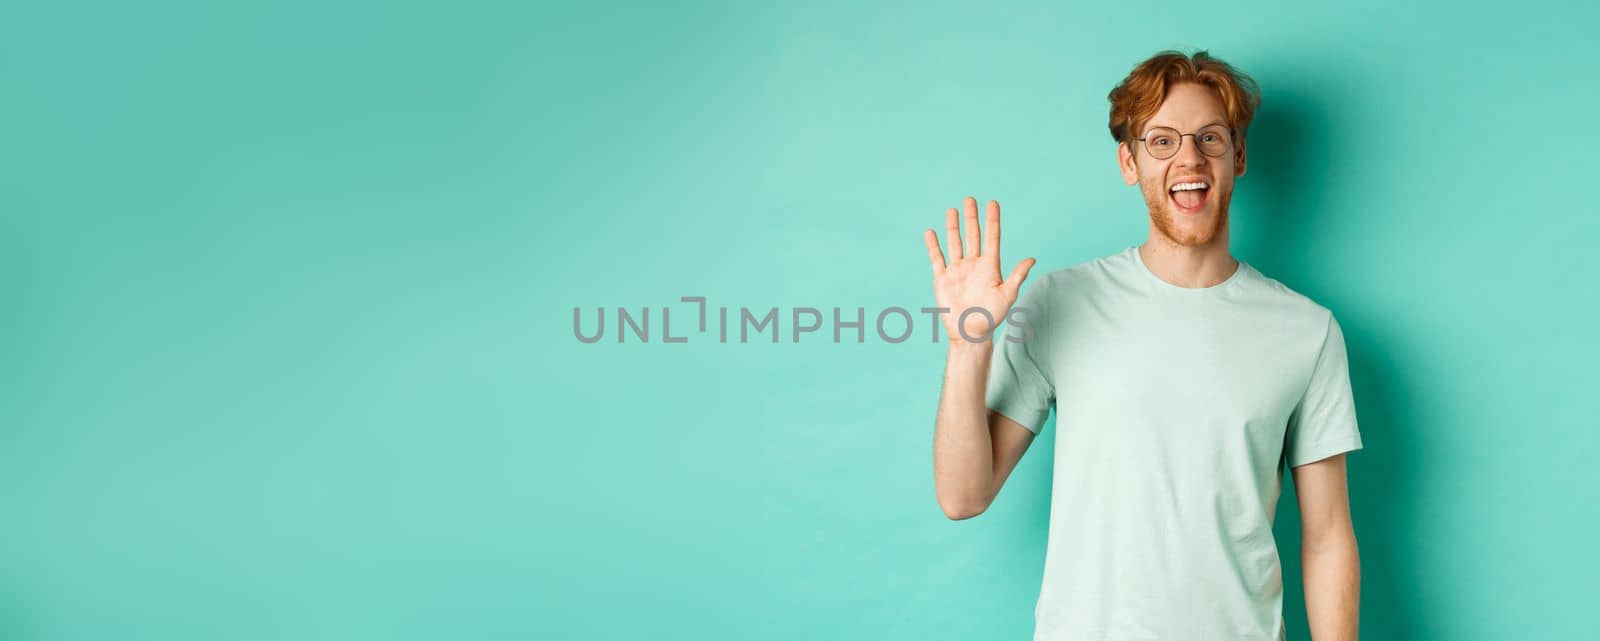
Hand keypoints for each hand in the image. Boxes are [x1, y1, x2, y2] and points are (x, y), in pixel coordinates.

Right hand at [923, 196, 1035, 343]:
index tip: (992, 203)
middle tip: (970, 199)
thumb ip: (1017, 276)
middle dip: (972, 217)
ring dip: (953, 227)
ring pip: (955, 243)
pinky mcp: (942, 279)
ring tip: (952, 210)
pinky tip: (931, 232)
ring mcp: (957, 270)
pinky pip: (937, 258)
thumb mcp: (1007, 296)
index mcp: (990, 267)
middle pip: (973, 236)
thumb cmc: (991, 317)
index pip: (991, 238)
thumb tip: (1032, 259)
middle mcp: (973, 265)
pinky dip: (933, 245)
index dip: (992, 220)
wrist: (969, 334)